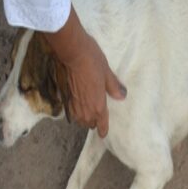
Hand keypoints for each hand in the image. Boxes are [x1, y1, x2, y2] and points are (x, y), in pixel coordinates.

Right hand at [39, 11, 125, 136]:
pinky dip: (75, 112)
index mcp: (98, 104)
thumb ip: (113, 87)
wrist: (74, 53)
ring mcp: (74, 103)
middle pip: (89, 123)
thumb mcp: (107, 73)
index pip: (101, 123)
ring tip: (88, 115)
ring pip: (79, 119)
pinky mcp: (66, 97)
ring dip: (84, 119)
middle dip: (93, 123)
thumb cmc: (93, 61)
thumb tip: (122, 96)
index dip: (103, 129)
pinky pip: (71, 111)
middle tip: (97, 120)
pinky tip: (77, 106)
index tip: (103, 135)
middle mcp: (85, 108)